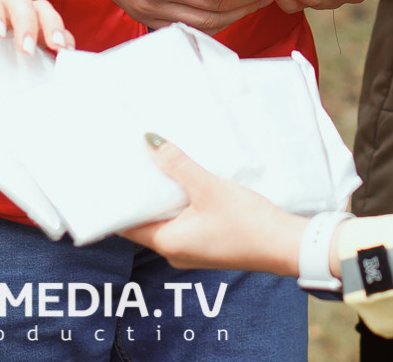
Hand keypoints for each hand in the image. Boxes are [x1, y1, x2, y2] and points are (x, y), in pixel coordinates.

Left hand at [0, 0, 72, 68]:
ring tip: (58, 48)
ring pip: (38, 9)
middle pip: (16, 0)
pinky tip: (65, 54)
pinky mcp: (30, 29)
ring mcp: (15, 14)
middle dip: (25, 22)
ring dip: (50, 26)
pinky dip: (61, 38)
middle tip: (26, 49)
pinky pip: (50, 27)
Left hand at [121, 135, 306, 277]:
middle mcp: (175, 251)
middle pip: (145, 220)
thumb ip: (179, 165)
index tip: (106, 178)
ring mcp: (192, 249)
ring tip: (153, 164)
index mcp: (168, 243)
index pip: (127, 225)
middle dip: (139, 193)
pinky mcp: (208, 243)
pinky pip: (184, 220)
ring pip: (166, 218)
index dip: (115, 202)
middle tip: (128, 161)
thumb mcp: (210, 188)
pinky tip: (183, 179)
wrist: (287, 246)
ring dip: (161, 195)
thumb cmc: (248, 224)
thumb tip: (149, 141)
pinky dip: (179, 201)